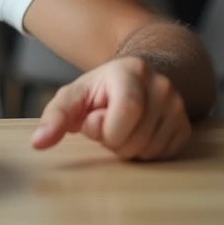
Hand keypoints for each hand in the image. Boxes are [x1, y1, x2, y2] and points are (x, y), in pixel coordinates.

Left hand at [30, 56, 190, 160]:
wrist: (134, 81)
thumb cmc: (99, 91)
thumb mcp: (73, 97)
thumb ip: (55, 118)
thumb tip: (38, 143)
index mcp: (130, 71)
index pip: (127, 111)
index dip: (106, 128)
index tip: (95, 119)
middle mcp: (161, 85)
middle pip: (137, 137)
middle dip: (114, 141)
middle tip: (107, 124)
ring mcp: (177, 105)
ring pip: (151, 149)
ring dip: (129, 148)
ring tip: (122, 127)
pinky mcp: (185, 124)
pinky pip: (164, 153)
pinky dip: (145, 151)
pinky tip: (137, 134)